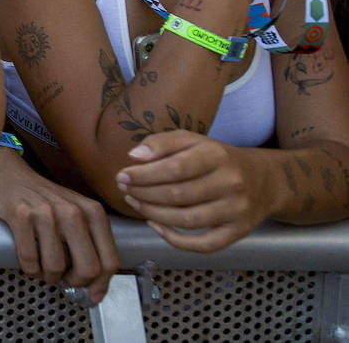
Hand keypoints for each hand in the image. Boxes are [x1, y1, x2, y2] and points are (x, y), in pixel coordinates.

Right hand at [0, 147, 118, 303]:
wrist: (7, 173)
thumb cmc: (42, 198)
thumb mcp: (75, 211)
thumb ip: (89, 240)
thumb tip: (96, 284)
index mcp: (92, 212)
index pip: (109, 260)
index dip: (102, 283)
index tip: (93, 294)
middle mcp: (72, 211)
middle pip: (88, 268)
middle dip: (75, 281)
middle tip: (65, 279)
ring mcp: (46, 213)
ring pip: (56, 267)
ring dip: (48, 276)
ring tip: (43, 269)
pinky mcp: (20, 216)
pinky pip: (29, 259)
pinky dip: (29, 269)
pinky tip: (29, 263)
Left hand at [116, 130, 268, 252]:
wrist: (264, 180)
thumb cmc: (217, 158)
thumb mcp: (192, 140)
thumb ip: (162, 143)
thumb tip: (134, 157)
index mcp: (217, 155)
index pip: (175, 168)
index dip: (144, 175)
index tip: (122, 176)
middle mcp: (230, 183)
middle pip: (178, 195)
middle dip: (143, 194)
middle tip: (124, 190)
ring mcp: (237, 211)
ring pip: (187, 220)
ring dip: (153, 214)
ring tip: (134, 203)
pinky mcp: (239, 232)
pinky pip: (204, 244)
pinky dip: (175, 240)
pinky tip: (155, 226)